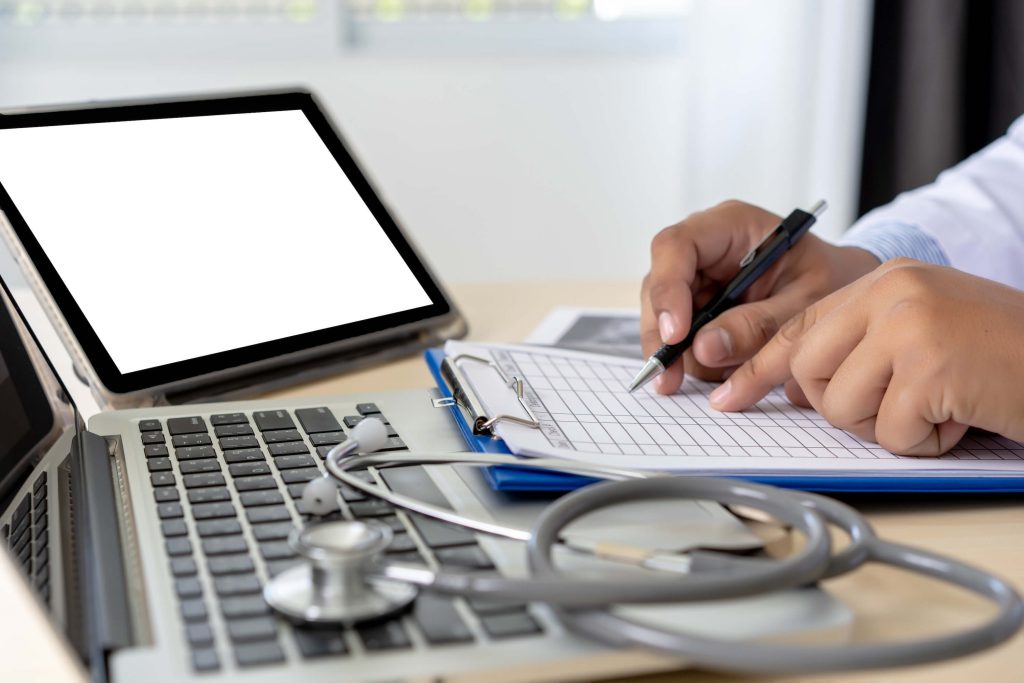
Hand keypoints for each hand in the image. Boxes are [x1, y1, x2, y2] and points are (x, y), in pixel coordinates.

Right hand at [641, 200, 879, 393]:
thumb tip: (703, 349)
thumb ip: (758, 325)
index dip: (667, 289)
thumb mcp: (805, 303)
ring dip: (682, 353)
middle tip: (668, 378)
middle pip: (658, 285)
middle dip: (662, 335)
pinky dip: (693, 360)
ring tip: (722, 374)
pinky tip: (720, 372)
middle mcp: (705, 249)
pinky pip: (680, 336)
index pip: (676, 246)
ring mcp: (698, 279)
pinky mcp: (698, 307)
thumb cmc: (832, 282)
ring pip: (663, 316)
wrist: (845, 293)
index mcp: (731, 226)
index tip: (676, 334)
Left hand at [710, 259, 1023, 455]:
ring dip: (888, 426)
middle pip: (808, 371)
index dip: (759, 367)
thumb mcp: (924, 331)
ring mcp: (910, 325)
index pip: (799, 326)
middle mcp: (892, 292)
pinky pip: (889, 433)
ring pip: (841, 407)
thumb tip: (792, 384)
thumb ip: (861, 343)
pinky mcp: (930, 367)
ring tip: (939, 406)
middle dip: (841, 406)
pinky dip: (924, 443)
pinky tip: (961, 418)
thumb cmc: (1001, 357)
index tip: (728, 397)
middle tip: (899, 403)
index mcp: (884, 281)